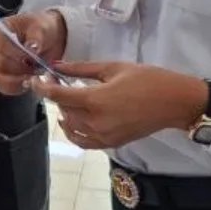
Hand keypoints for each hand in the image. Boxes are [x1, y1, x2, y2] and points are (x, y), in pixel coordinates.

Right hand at [0, 10, 67, 94]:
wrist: (48, 39)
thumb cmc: (40, 28)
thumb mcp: (41, 26)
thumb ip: (36, 37)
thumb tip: (31, 48)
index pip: (0, 44)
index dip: (17, 53)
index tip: (33, 57)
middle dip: (20, 68)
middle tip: (36, 67)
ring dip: (19, 80)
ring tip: (34, 74)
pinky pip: (5, 88)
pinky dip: (18, 87)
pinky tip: (30, 81)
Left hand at [30, 62, 208, 148]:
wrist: (175, 102)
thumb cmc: (147, 79)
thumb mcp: (112, 68)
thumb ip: (81, 70)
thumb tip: (57, 66)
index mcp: (96, 100)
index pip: (58, 96)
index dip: (42, 88)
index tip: (35, 80)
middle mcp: (96, 122)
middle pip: (64, 111)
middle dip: (55, 96)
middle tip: (56, 81)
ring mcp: (103, 136)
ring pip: (71, 127)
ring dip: (64, 113)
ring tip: (68, 98)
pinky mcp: (111, 143)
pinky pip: (83, 141)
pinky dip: (73, 132)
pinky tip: (71, 121)